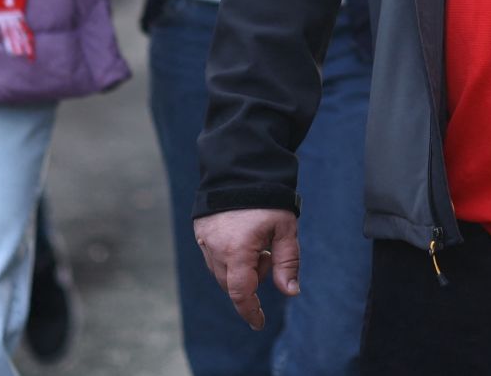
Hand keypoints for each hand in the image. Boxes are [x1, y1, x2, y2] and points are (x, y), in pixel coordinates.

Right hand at [193, 208, 300, 328]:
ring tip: (258, 243)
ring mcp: (205, 241)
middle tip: (268, 257)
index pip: (241, 293)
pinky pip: (213, 257)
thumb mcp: (285, 228)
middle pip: (232, 284)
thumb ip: (287, 262)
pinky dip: (230, 259)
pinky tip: (244, 239)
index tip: (259, 323)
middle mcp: (216, 249)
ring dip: (241, 269)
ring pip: (221, 272)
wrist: (240, 168)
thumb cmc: (267, 198)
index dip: (250, 311)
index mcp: (237, 251)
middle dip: (252, 281)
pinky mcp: (200, 232)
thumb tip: (290, 292)